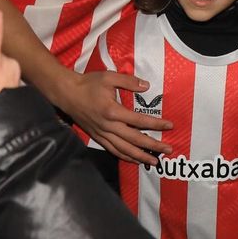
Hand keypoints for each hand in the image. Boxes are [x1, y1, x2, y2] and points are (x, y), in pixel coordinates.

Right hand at [54, 69, 174, 163]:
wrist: (67, 94)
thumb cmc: (89, 84)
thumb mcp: (109, 77)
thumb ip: (129, 81)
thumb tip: (147, 86)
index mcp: (113, 111)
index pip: (139, 120)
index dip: (156, 124)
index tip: (170, 125)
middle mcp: (109, 126)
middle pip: (134, 140)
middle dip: (153, 146)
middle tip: (168, 150)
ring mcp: (102, 134)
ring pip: (124, 149)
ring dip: (140, 157)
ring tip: (154, 161)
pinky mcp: (97, 137)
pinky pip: (113, 150)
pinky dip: (125, 156)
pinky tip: (134, 160)